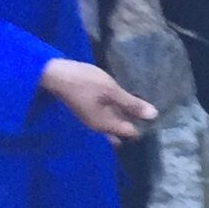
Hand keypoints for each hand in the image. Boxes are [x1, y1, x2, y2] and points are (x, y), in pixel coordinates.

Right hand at [39, 58, 155, 139]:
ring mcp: (90, 118)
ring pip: (112, 122)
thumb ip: (131, 104)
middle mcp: (97, 126)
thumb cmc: (84, 82)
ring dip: (123, 115)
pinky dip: (114, 109)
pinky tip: (119, 98)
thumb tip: (154, 116)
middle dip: (132, 123)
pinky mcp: (86, 109)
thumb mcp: (111, 91)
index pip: (130, 133)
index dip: (143, 126)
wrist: (54, 74)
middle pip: (120, 130)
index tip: (153, 115)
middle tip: (145, 110)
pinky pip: (105, 115)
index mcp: (105, 125)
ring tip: (135, 102)